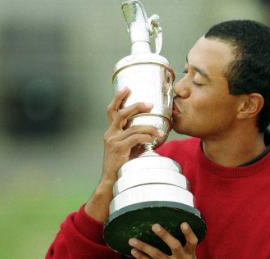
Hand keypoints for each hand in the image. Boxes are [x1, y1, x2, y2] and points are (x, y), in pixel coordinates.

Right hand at [85, 88, 158, 221]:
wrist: (113, 182)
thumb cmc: (123, 166)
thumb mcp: (129, 148)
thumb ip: (136, 138)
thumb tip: (152, 131)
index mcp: (111, 132)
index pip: (112, 111)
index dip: (118, 98)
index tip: (127, 88)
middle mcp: (110, 134)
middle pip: (120, 113)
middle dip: (135, 106)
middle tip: (149, 104)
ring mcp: (113, 141)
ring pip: (133, 127)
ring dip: (148, 128)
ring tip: (159, 131)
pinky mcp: (118, 149)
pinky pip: (135, 138)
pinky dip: (146, 137)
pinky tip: (153, 140)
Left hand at [129, 222, 197, 258]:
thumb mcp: (189, 254)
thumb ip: (184, 242)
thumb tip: (177, 221)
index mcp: (190, 252)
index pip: (192, 241)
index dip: (188, 233)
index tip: (183, 223)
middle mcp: (181, 258)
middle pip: (175, 246)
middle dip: (165, 236)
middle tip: (154, 225)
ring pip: (158, 255)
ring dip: (144, 247)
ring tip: (132, 240)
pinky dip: (141, 257)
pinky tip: (134, 251)